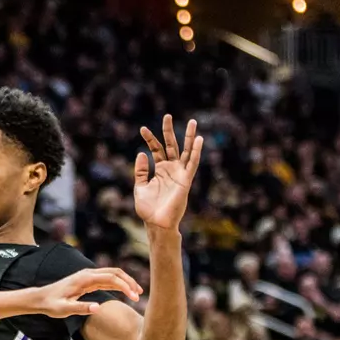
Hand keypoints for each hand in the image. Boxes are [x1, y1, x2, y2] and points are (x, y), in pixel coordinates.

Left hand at [28, 267, 141, 318]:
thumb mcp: (64, 309)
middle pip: (115, 272)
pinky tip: (125, 292)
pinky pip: (107, 279)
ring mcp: (88, 276)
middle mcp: (88, 274)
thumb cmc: (51, 304)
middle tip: (140, 294)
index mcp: (84, 278)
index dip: (125, 286)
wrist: (41, 298)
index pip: (111, 278)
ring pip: (112, 274)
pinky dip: (118, 284)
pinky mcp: (88, 281)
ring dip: (126, 282)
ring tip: (137, 294)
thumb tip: (98, 308)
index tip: (135, 297)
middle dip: (129, 282)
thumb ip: (80, 308)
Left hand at [131, 115, 202, 230]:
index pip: (156, 149)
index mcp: (160, 170)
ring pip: (186, 151)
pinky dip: (196, 152)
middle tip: (167, 115)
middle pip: (171, 145)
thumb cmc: (148, 209)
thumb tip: (141, 153)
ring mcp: (179, 174)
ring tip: (193, 122)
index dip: (149, 139)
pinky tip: (199, 140)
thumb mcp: (140, 187)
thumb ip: (141, 171)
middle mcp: (171, 169)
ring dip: (190, 137)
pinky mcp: (186, 180)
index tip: (142, 128)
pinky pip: (192, 163)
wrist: (157, 223)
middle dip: (169, 131)